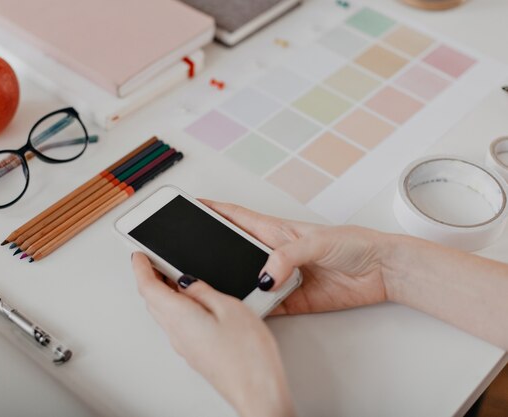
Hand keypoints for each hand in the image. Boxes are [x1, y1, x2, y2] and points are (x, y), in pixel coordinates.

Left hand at [131, 253, 294, 416]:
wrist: (257, 393)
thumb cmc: (247, 357)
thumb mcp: (229, 308)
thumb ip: (204, 291)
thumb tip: (188, 282)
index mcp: (180, 317)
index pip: (148, 287)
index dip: (140, 267)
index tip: (138, 255)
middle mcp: (177, 333)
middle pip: (153, 301)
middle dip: (150, 278)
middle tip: (152, 261)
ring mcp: (185, 346)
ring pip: (164, 313)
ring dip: (163, 293)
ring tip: (172, 276)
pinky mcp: (195, 354)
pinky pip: (177, 324)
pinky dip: (176, 307)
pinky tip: (192, 302)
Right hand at [202, 200, 390, 314]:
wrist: (381, 272)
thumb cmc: (354, 244)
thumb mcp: (318, 241)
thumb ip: (287, 256)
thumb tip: (263, 277)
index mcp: (275, 231)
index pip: (235, 217)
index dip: (212, 210)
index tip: (190, 206)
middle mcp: (273, 254)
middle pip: (233, 251)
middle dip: (210, 251)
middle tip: (188, 256)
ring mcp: (280, 278)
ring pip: (245, 281)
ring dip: (230, 284)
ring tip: (210, 288)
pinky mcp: (291, 300)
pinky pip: (264, 307)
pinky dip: (252, 310)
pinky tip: (242, 311)